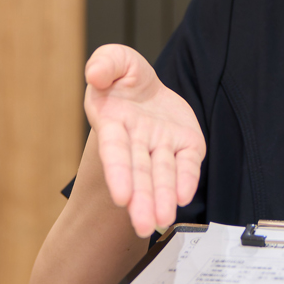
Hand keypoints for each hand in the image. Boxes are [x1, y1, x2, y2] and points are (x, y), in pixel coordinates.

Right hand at [83, 44, 205, 237]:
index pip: (115, 150)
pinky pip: (187, 163)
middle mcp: (137, 139)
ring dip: (161, 197)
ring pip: (162, 174)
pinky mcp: (186, 143)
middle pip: (139, 171)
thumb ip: (105, 63)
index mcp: (114, 122)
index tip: (121, 196)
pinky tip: (183, 197)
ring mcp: (162, 144)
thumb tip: (96, 75)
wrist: (147, 88)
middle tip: (144, 224)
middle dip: (142, 198)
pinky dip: (186, 179)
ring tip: (162, 219)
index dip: (117, 172)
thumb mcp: (113, 60)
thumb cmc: (124, 78)